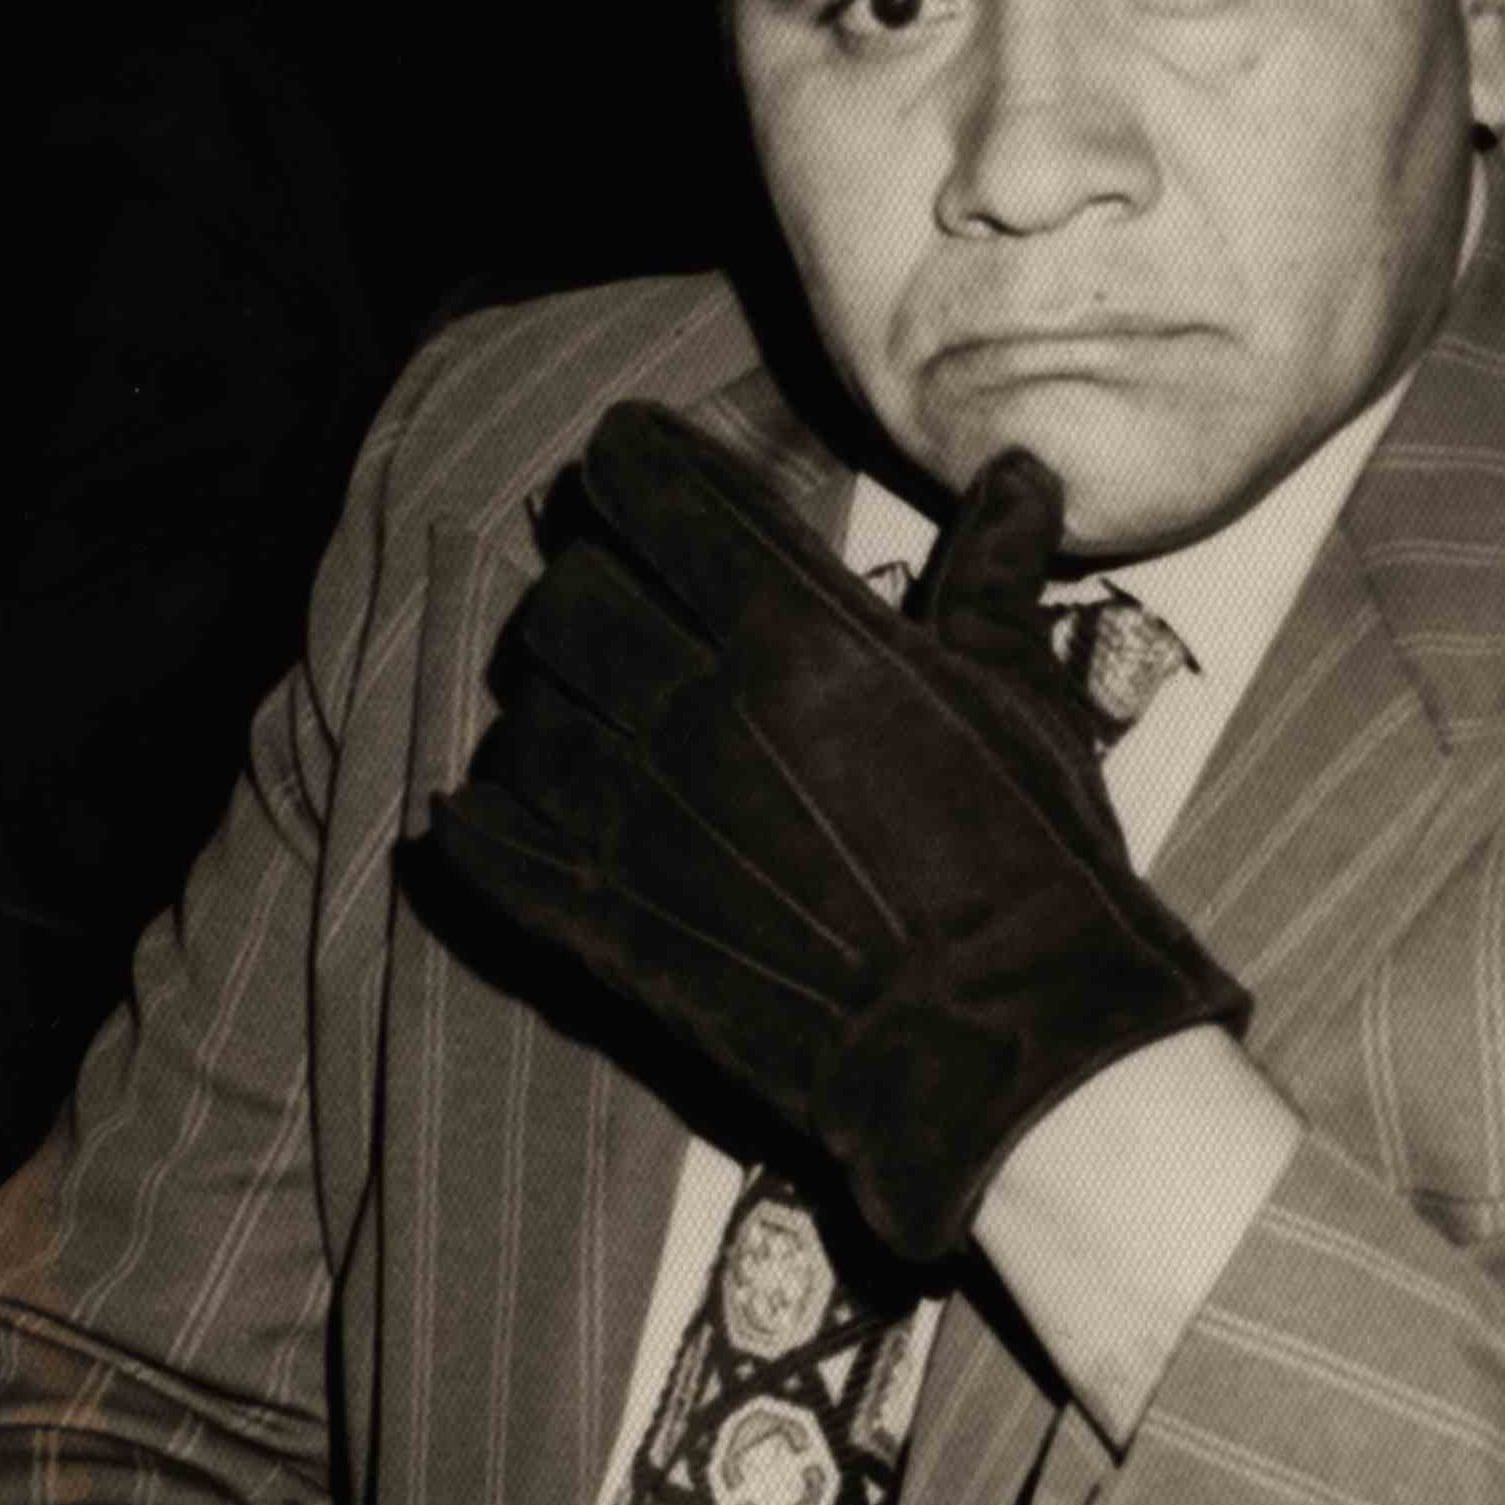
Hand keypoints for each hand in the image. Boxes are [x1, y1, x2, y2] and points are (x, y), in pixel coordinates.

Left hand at [421, 405, 1248, 1272]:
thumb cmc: (1034, 863)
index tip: (617, 459)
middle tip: (610, 597)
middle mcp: (702, 712)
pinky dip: (472, 824)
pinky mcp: (613, 930)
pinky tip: (470, 809)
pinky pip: (492, 853)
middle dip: (582, 586)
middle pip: (568, 604)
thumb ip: (994, 577)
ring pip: (522, 720)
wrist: (1008, 1044)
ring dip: (541, 705)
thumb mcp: (1024, 700)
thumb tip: (1019, 469)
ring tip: (577, 712)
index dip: (626, 465)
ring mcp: (643, 826)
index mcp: (804, 634)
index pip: (660, 499)